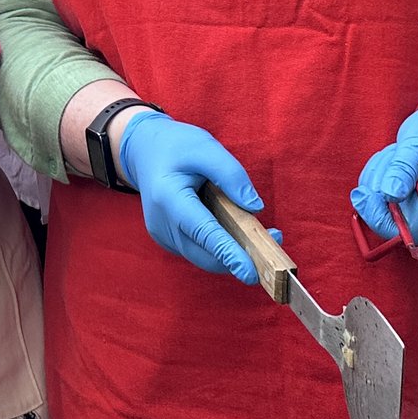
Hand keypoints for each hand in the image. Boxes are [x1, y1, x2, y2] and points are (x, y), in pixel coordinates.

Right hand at [118, 113, 265, 284]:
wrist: (143, 151)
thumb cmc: (175, 146)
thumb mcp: (206, 147)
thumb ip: (231, 175)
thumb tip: (255, 208)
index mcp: (168, 197)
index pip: (203, 232)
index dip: (228, 253)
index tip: (250, 272)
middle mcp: (161, 223)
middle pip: (204, 254)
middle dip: (239, 257)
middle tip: (274, 240)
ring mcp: (162, 235)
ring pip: (203, 256)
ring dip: (231, 252)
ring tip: (259, 233)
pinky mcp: (168, 240)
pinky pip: (198, 250)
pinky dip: (218, 246)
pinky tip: (233, 227)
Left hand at [352, 87, 417, 239]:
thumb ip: (403, 170)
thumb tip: (389, 194)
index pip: (400, 232)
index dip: (376, 216)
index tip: (364, 193)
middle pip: (387, 215)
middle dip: (378, 186)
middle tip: (392, 158)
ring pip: (382, 201)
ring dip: (381, 175)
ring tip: (399, 153)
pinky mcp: (414, 197)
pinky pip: (386, 192)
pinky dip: (384, 174)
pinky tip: (398, 157)